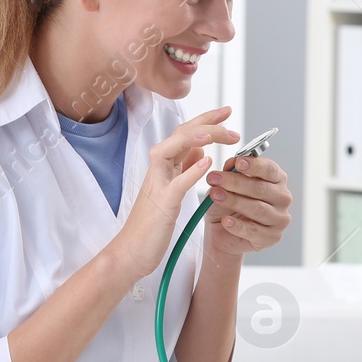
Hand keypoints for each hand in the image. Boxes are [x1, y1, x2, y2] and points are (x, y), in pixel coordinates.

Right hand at [110, 108, 237, 278]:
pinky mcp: (161, 204)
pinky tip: (206, 162)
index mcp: (165, 166)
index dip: (206, 120)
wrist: (131, 251)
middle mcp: (159, 170)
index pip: (186, 133)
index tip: (226, 111)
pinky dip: (190, 171)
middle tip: (229, 116)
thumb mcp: (171, 190)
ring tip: (216, 133)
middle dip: (205, 122)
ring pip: (171, 150)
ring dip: (194, 138)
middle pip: (180, 134)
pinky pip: (175, 183)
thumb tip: (200, 150)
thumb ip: (183, 169)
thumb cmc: (152, 224)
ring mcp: (157, 185)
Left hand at [202, 151, 292, 258]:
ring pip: (258, 209)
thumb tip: (232, 162)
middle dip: (236, 182)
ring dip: (234, 201)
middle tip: (214, 178)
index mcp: (277, 180)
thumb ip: (231, 172)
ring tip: (215, 196)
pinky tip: (226, 221)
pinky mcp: (273, 237)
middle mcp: (283, 198)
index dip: (254, 165)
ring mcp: (280, 218)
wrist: (222, 232)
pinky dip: (238, 225)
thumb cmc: (228, 204)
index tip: (238, 163)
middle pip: (262, 188)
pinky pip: (254, 231)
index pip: (270, 169)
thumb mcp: (225, 184)